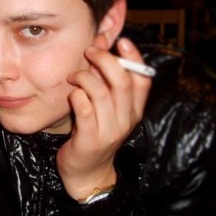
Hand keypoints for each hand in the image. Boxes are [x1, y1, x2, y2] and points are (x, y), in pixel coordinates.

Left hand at [57, 37, 151, 199]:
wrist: (87, 174)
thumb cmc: (94, 133)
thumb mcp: (106, 107)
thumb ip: (105, 79)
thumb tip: (100, 44)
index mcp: (135, 111)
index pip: (143, 80)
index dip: (134, 58)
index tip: (121, 41)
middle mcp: (126, 120)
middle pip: (123, 82)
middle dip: (105, 59)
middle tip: (89, 51)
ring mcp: (110, 131)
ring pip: (101, 93)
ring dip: (84, 77)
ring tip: (74, 76)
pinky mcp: (90, 140)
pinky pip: (85, 110)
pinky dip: (77, 96)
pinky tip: (72, 95)